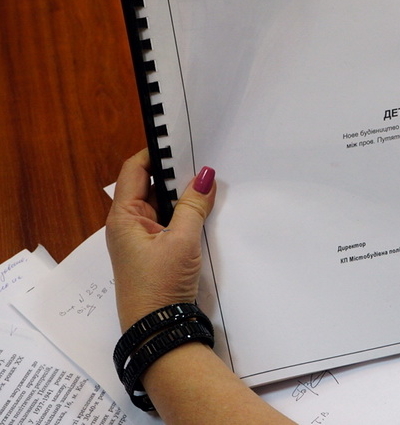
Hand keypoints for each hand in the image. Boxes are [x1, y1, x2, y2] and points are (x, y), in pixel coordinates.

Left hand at [106, 149, 215, 330]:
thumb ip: (194, 205)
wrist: (158, 330)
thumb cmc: (159, 286)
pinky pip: (170, 222)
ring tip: (207, 179)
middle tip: (201, 157)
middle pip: (150, 185)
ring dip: (182, 194)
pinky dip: (185, 212)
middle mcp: (129, 225)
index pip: (134, 170)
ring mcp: (143, 239)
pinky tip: (205, 208)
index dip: (153, 152)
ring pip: (163, 204)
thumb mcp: (182, 241)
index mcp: (124, 217)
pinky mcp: (156, 252)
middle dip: (175, 172)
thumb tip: (205, 175)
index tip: (177, 138)